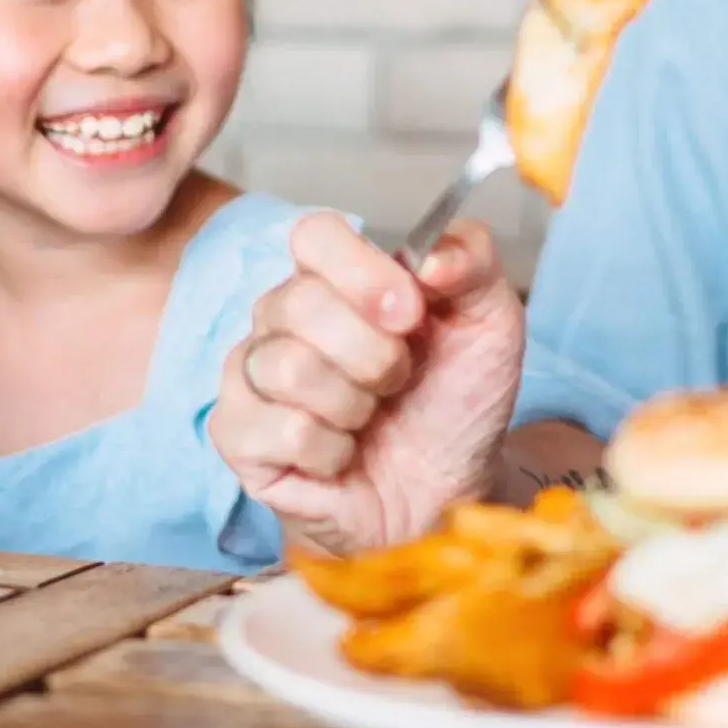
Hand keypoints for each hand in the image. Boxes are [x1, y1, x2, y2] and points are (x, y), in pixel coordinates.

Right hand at [210, 214, 524, 557]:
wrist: (445, 493)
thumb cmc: (454, 403)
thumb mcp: (490, 323)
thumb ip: (473, 261)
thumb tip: (431, 258)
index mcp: (334, 276)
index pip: (314, 235)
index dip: (361, 271)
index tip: (410, 313)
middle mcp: (281, 316)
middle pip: (301, 303)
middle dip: (374, 354)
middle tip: (398, 380)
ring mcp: (251, 374)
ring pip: (289, 368)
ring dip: (354, 404)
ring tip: (369, 418)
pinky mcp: (238, 436)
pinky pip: (283, 429)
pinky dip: (332, 450)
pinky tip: (342, 455)